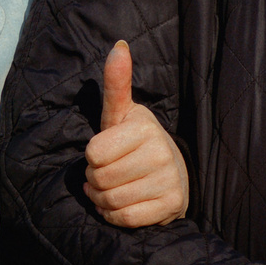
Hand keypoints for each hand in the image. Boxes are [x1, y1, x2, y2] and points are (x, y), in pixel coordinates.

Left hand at [83, 42, 188, 227]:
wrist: (171, 172)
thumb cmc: (135, 142)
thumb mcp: (121, 113)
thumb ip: (116, 84)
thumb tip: (118, 46)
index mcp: (144, 127)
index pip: (92, 153)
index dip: (92, 157)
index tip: (105, 153)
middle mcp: (161, 152)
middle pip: (99, 179)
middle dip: (95, 181)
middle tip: (108, 173)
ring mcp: (170, 180)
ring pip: (110, 201)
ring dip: (102, 201)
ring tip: (113, 189)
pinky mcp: (173, 206)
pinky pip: (126, 218)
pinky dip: (115, 216)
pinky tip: (123, 204)